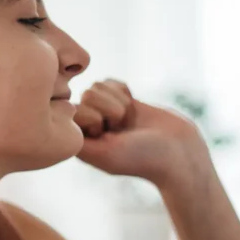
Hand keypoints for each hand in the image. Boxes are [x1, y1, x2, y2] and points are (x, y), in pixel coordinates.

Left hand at [74, 79, 211, 186]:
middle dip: (110, 108)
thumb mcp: (104, 153)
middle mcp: (89, 127)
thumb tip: (61, 114)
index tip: (108, 134)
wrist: (178, 152)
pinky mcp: (120, 100)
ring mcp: (104, 112)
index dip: (93, 117)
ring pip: (99, 85)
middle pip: (87, 94)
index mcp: (80, 141)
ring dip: (120, 102)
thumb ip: (78, 138)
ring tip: (129, 122)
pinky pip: (112, 81)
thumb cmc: (142, 158)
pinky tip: (134, 108)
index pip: (72, 110)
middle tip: (123, 128)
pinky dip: (125, 92)